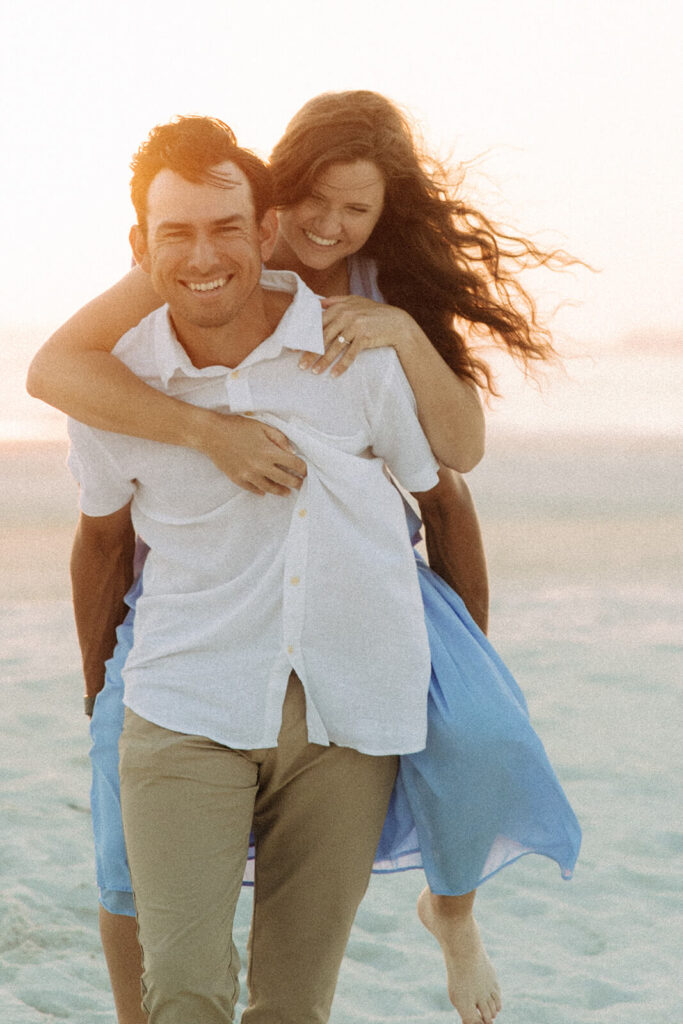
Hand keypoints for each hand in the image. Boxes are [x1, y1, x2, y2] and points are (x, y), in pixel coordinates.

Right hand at [201, 414, 306, 496]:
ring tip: (287, 492)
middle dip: (296, 482)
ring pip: (270, 488)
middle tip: (300, 484)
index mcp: (269, 452)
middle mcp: (261, 466)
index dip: (303, 468)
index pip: (294, 464)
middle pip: (285, 479)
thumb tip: (291, 451)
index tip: (306, 471)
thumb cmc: (236, 427)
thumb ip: (279, 438)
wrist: (211, 434)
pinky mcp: (237, 479)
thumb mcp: (262, 426)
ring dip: (280, 490)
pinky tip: (265, 491)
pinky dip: (260, 491)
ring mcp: (249, 475)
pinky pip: (252, 489)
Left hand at [298, 295, 416, 376]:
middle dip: (311, 352)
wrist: (397, 323)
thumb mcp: (355, 301)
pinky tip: (334, 375)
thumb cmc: (374, 313)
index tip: (295, 349)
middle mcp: (346, 315)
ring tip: (315, 372)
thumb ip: (336, 300)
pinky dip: (341, 366)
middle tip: (301, 365)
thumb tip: (318, 302)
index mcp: (340, 307)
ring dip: (323, 361)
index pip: (317, 323)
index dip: (305, 337)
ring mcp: (355, 326)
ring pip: (334, 347)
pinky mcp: (365, 337)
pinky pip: (350, 354)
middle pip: (323, 337)